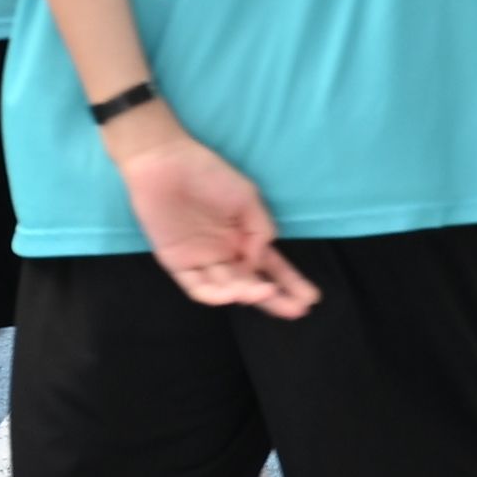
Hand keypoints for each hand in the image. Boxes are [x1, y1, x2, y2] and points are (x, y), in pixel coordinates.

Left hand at [120, 126, 318, 318]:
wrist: (165, 165)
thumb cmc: (209, 175)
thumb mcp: (247, 198)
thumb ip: (260, 229)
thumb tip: (260, 260)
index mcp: (244, 237)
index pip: (271, 266)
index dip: (290, 282)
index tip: (311, 299)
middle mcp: (226, 253)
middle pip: (252, 283)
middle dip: (274, 299)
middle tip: (295, 311)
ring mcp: (202, 260)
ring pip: (228, 287)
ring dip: (247, 293)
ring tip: (264, 292)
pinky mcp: (177, 263)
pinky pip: (196, 286)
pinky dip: (213, 294)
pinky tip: (230, 295)